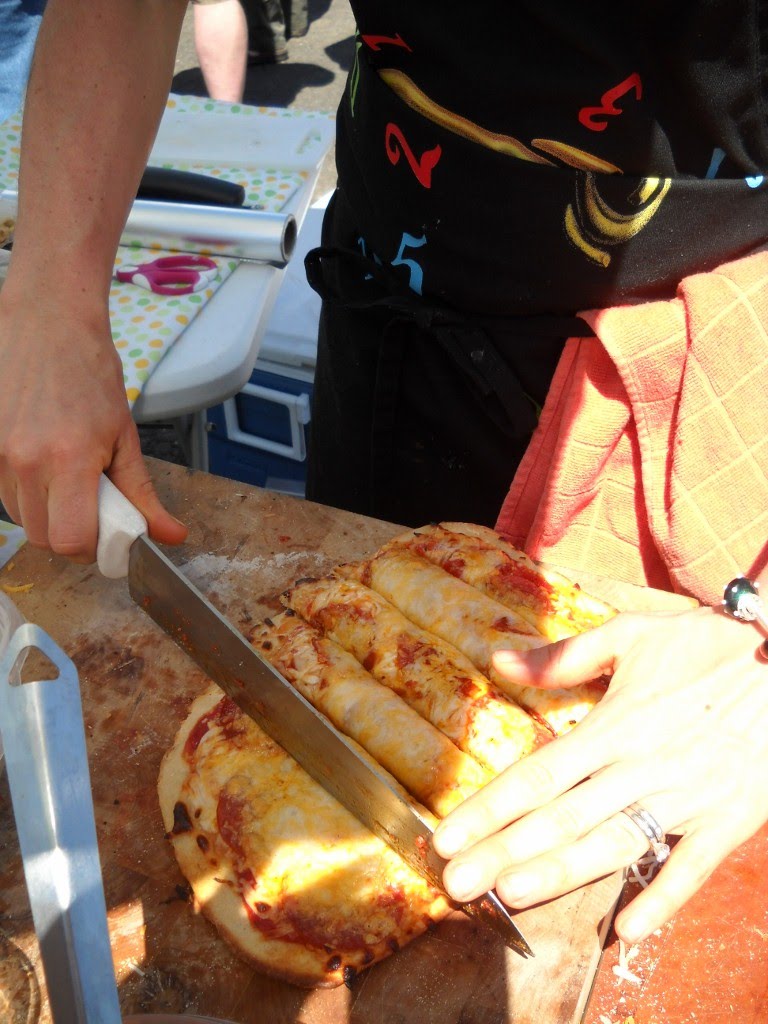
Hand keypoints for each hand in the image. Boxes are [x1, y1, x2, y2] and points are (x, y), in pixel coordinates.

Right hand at [0, 290, 186, 560]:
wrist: (47, 323)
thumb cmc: (89, 373)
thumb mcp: (125, 436)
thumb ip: (143, 494)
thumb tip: (171, 536)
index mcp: (68, 458)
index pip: (70, 539)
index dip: (92, 547)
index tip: (108, 534)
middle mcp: (24, 461)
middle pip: (43, 538)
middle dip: (71, 535)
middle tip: (92, 509)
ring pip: (22, 519)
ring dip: (48, 514)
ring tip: (68, 480)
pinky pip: (4, 495)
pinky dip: (27, 494)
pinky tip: (45, 468)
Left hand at [432, 605, 767, 943]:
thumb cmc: (706, 644)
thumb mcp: (631, 634)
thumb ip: (563, 655)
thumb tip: (495, 657)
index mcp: (615, 723)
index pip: (538, 773)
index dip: (489, 807)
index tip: (448, 835)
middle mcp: (642, 765)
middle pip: (562, 816)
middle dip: (504, 852)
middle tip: (456, 884)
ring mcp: (688, 796)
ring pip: (614, 844)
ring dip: (561, 873)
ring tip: (511, 896)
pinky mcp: (731, 818)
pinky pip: (693, 867)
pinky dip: (663, 900)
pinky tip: (628, 931)